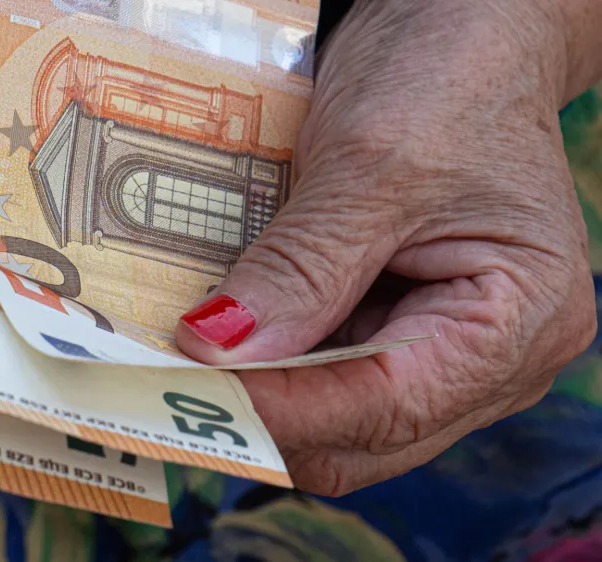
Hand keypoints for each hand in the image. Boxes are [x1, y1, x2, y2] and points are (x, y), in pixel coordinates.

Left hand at [176, 0, 598, 494]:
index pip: (390, 404)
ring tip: (187, 362)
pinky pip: (329, 374)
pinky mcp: (399, 329)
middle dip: (270, 413)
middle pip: (366, 432)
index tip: (192, 390)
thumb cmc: (444, 78)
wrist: (462, 36)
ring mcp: (446, 350)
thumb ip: (303, 267)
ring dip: (264, 394)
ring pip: (340, 417)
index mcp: (521, 319)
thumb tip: (219, 348)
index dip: (285, 408)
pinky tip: (223, 335)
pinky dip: (273, 363)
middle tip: (173, 383)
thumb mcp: (371, 164)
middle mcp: (494, 357)